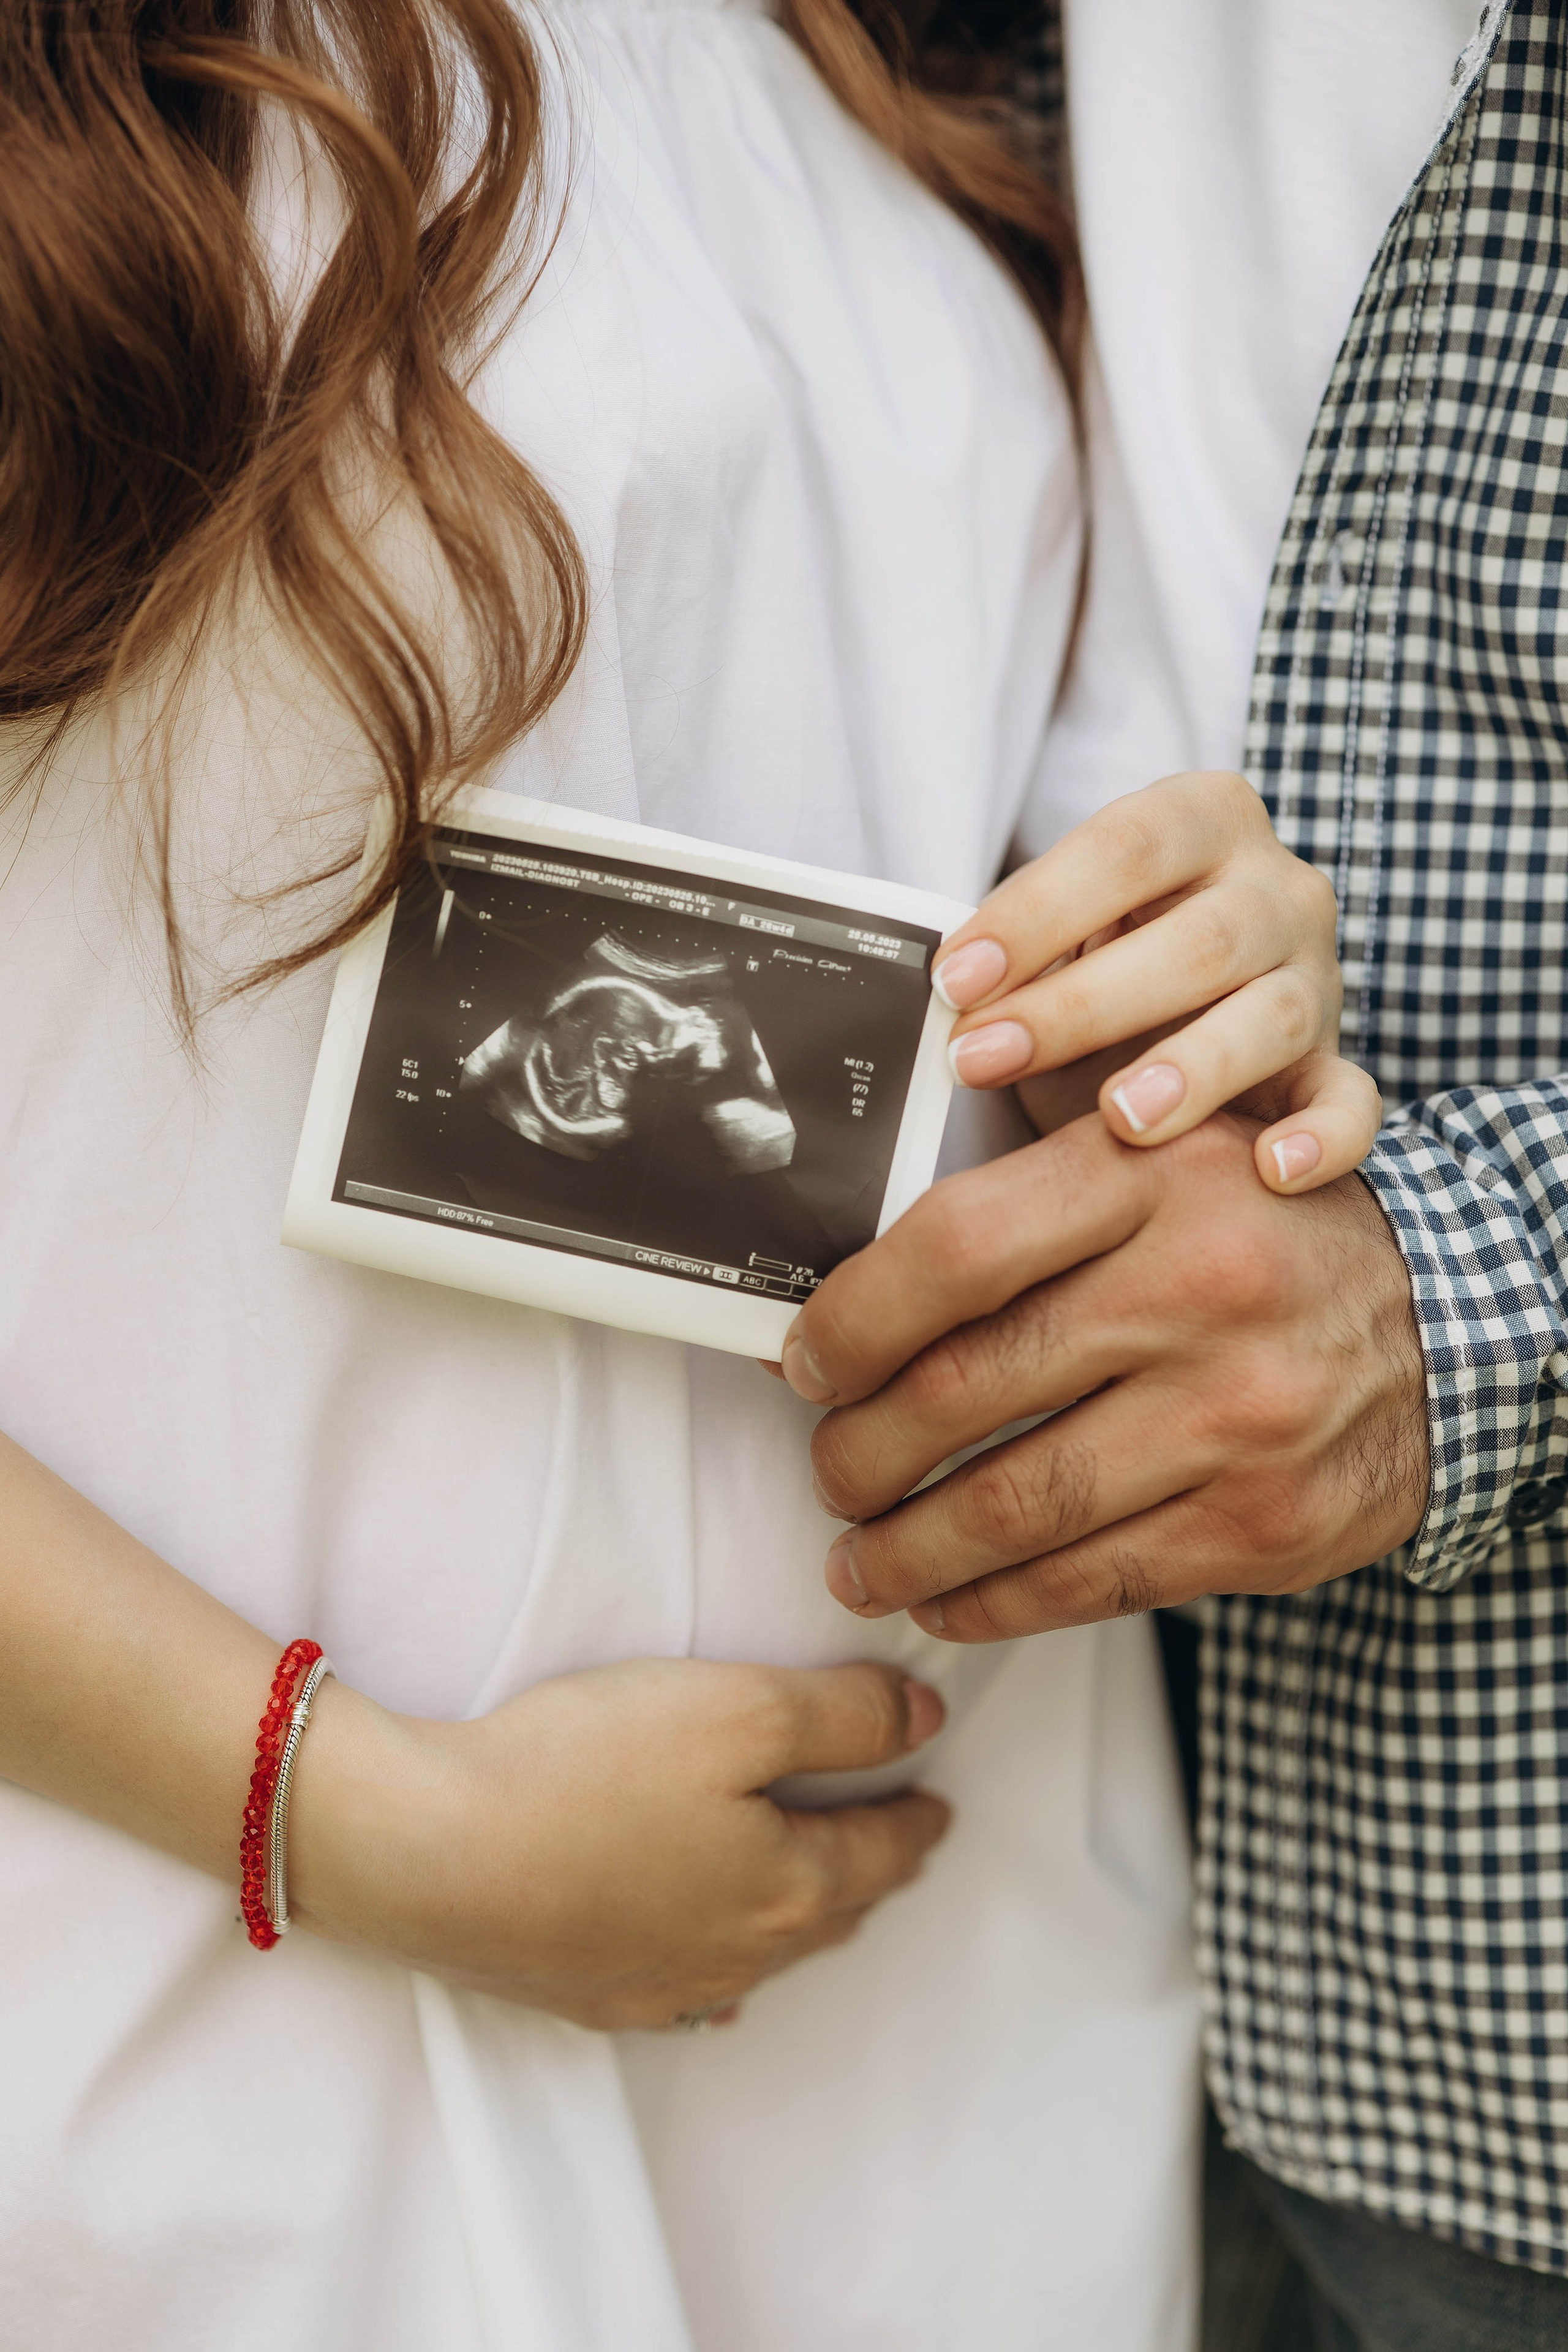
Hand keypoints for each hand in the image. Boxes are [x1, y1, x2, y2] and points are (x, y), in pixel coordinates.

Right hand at [290, 1657, 949, 2028]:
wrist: (428, 1853)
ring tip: (814, 1893)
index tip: (940, 1807)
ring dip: (797, 1921)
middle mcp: (737, 1955)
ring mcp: (657, 1987)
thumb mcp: (738, 1708)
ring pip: (759, 1957)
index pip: (881, 1851)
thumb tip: (927, 1723)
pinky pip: (682, 1992)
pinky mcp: (585, 1995)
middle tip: (892, 1845)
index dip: (915, 1821)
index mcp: (788, 1886)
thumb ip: (845, 1714)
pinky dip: (714, 1970)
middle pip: (829, 1912)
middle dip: (867, 1875)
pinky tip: (704, 1974)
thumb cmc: (587, 1768)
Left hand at [786, 1114, 1428, 1637]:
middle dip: (859, 1452)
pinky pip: (1088, 1581)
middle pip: (965, 1389)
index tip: (804, 1365)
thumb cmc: (1257, 1241)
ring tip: (855, 1560)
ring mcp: (1237, 1416)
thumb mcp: (1165, 1156)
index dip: (850, 1321)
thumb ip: (1030, 1188)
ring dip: (905, 1550)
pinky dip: (993, 1604)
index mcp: (1153, 1178)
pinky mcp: (1261, 1524)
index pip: (955, 1248)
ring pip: (1015, 1505)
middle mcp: (1201, 1291)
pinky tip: (946, 1600)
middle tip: (825, 1471)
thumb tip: (850, 1271)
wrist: (1441, 1334)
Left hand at [933, 771, 1379, 1194]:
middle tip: (982, 1058)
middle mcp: (1275, 889)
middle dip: (1080, 1004)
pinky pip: (1350, 1101)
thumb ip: (1018, 949)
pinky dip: (1321, 1139)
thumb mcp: (1061, 934)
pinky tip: (1270, 1170)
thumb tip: (942, 995)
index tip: (954, 978)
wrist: (1195, 1012)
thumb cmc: (1108, 965)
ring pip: (1271, 1018)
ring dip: (1193, 1070)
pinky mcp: (1335, 1065)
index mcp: (1203, 820)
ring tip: (1120, 1119)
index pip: (1126, 847)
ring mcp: (1317, 979)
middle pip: (1197, 940)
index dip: (1037, 912)